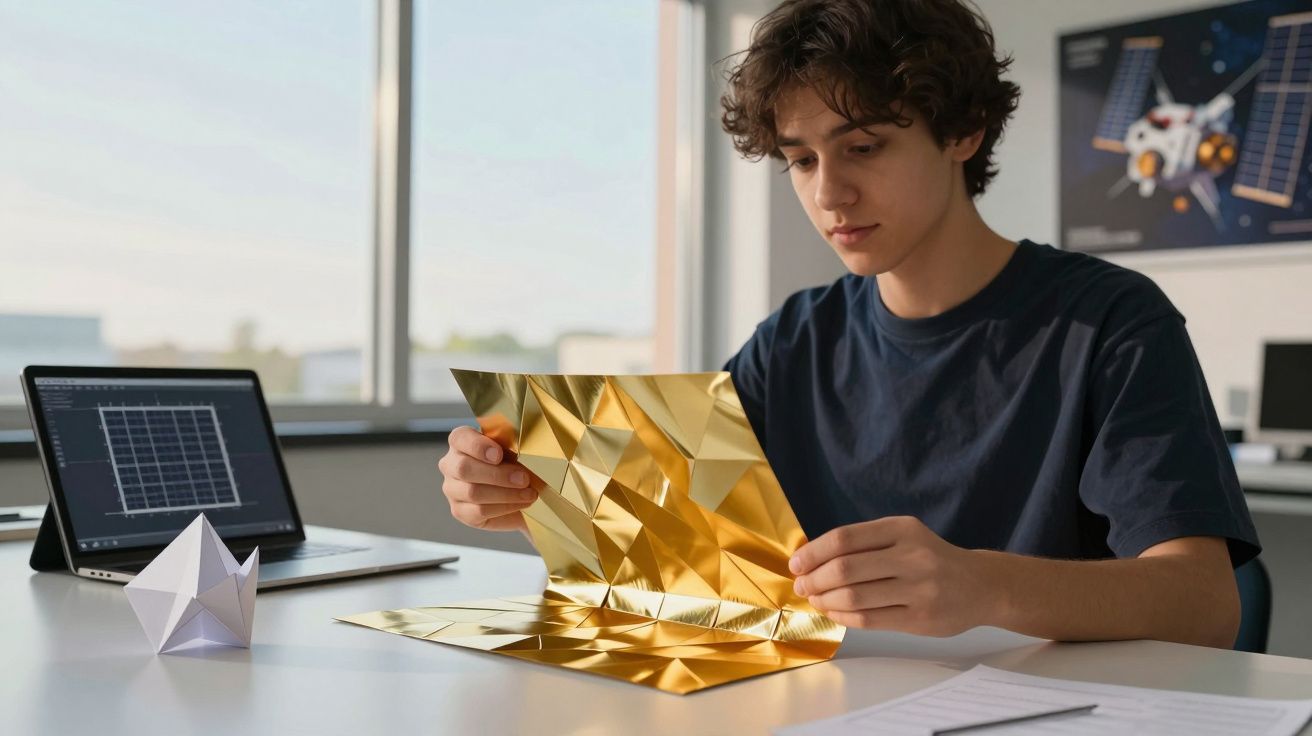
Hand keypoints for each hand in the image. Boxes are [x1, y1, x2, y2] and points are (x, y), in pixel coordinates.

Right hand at [438, 425, 537, 531]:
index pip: (459, 438)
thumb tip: (520, 454)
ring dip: (506, 494)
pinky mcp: (459, 511)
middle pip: (464, 468)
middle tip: (523, 479)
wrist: (514, 492)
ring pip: (473, 492)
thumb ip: (510, 447)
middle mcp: (450, 465)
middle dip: (498, 475)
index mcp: (460, 442)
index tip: (499, 455)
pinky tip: (520, 504)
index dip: (478, 446)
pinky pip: (479, 511)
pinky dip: (504, 508)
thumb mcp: (512, 450)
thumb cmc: (510, 464)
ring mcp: (452, 489)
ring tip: (529, 494)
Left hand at [789, 516, 996, 635]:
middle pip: (845, 568)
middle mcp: (912, 556)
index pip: (844, 538)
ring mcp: (918, 589)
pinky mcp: (920, 618)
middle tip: (802, 585)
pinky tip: (834, 612)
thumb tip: (812, 558)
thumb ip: (865, 543)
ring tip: (816, 599)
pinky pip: (868, 619)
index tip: (796, 564)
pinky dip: (843, 616)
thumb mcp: (904, 536)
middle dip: (814, 579)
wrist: (981, 585)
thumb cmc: (931, 559)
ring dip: (825, 600)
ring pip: (854, 596)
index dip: (813, 552)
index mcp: (902, 529)